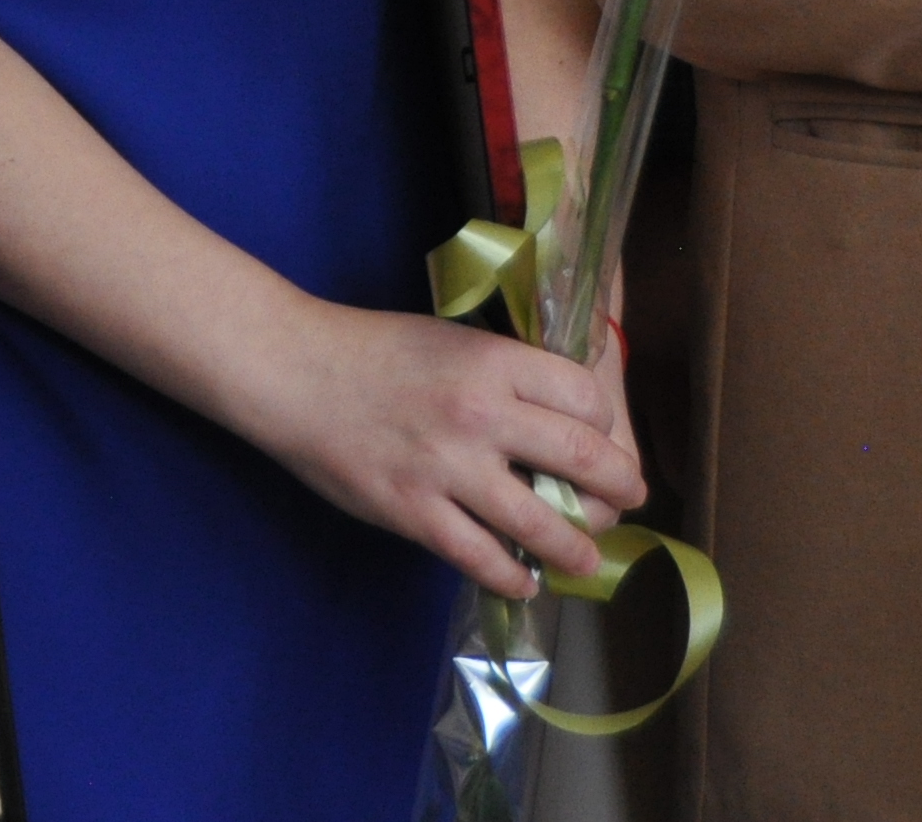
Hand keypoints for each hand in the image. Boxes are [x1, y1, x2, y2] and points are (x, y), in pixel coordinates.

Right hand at [233, 298, 644, 598]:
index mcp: (493, 362)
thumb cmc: (372, 349)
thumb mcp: (451, 339)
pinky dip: (512, 577)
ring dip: (576, 549)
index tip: (605, 441)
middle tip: (627, 501)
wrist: (294, 372)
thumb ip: (501, 374)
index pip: (584, 397)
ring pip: (539, 523)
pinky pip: (481, 558)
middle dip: (617, 488)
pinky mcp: (414, 512)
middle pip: (580, 459)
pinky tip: (524, 581)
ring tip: (587, 560)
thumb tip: (553, 414)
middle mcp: (482, 414)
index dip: (605, 425)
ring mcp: (448, 468)